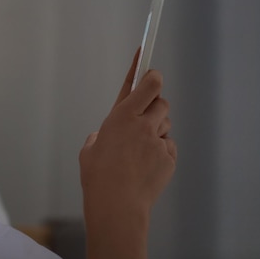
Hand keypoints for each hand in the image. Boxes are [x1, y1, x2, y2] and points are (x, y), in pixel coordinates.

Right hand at [79, 50, 176, 258]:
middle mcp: (142, 124)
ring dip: (157, 128)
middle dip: (154, 104)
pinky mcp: (169, 158)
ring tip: (141, 149)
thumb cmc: (97, 177)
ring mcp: (158, 141)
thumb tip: (105, 137)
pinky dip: (160, 151)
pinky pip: (168, 146)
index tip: (146, 51)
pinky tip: (147, 165)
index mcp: (120, 117)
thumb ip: (101, 135)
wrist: (117, 206)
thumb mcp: (90, 149)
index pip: (143, 84)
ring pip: (165, 123)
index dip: (146, 67)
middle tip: (144, 117)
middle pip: (161, 100)